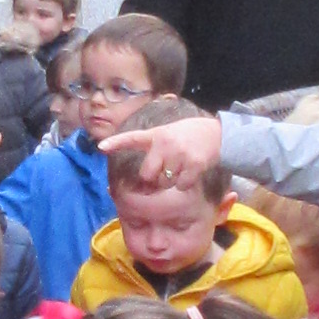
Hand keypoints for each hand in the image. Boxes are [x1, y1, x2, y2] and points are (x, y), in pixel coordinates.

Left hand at [99, 103, 225, 189]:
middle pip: (147, 174)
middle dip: (154, 178)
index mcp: (156, 135)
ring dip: (172, 180)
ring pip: (165, 183)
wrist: (218, 133)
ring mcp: (179, 154)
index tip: (100, 147)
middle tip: (167, 169)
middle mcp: (165, 144)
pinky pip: (181, 185)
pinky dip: (187, 183)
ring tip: (183, 165)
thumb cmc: (190, 135)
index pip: (132, 138)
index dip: (115, 143)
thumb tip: (147, 178)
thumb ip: (156, 148)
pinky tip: (193, 170)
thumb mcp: (170, 133)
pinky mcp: (193, 164)